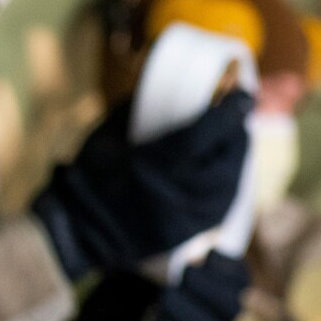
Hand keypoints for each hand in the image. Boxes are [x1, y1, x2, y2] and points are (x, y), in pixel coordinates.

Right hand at [29, 91, 251, 279]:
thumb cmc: (88, 177)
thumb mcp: (109, 135)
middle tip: (236, 115)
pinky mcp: (191, 231)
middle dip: (236, 131)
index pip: (208, 129)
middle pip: (227, 154)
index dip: (231, 109)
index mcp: (158, 162)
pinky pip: (222, 203)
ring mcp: (189, 215)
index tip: (242, 93)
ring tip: (232, 142)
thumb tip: (170, 89)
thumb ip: (142, 110)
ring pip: (231, 180)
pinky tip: (222, 171)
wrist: (78, 231)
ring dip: (236, 157)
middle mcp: (180, 190)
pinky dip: (227, 182)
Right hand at [50, 253, 249, 320]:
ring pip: (228, 311)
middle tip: (168, 294)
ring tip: (186, 272)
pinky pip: (236, 281)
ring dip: (210, 292)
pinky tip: (206, 255)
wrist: (123, 287)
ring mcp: (213, 319)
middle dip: (190, 316)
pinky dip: (225, 267)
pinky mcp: (222, 288)